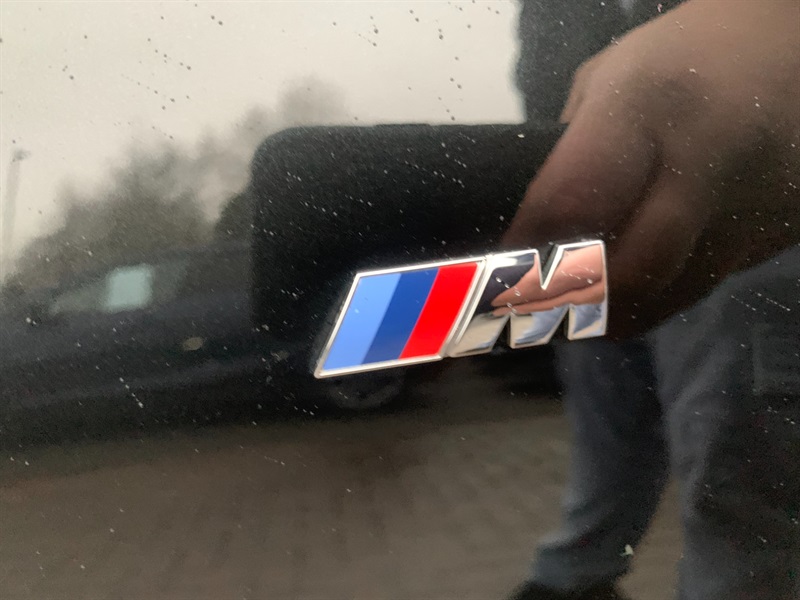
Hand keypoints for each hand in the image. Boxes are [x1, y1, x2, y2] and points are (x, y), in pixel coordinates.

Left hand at [502, 0, 799, 336]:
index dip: (524, 255)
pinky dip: (649, 298)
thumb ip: (572, 157)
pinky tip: (622, 284)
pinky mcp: (772, 240)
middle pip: (626, 276)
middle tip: (521, 314)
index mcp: (648, 109)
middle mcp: (705, 168)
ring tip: (561, 308)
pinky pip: (694, 289)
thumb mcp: (609, 80)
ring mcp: (749, 212)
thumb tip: (534, 234)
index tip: (489, 281)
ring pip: (662, 300)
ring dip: (603, 315)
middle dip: (564, 305)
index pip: (570, 206)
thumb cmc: (688, 53)